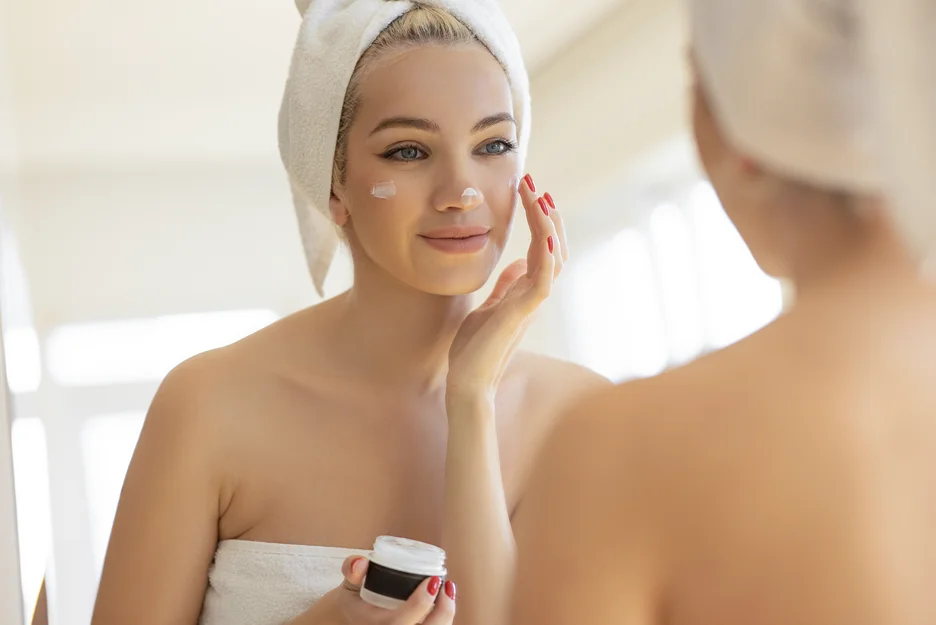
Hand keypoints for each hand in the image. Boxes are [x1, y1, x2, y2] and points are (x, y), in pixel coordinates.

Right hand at [290, 556, 455, 624]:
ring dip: (446, 614)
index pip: (400, 622)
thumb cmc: (355, 602)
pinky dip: (443, 618)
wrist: (353, 619)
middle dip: (442, 611)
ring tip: (448, 591)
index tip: (432, 581)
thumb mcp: (349, 585)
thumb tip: (361, 562)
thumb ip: (352, 570)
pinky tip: (446, 601)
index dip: (420, 603)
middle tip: (446, 586)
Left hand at [447, 174, 568, 400]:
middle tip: (535, 185)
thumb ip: (504, 287)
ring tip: (540, 196)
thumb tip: (517, 264)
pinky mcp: (524, 312)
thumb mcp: (487, 308)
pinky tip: (543, 232)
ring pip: (552, 257)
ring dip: (547, 225)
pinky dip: (546, 254)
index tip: (531, 193)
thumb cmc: (473, 350)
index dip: (539, 221)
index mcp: (524, 292)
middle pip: (552, 247)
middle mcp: (533, 294)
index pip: (541, 249)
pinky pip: (543, 278)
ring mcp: (531, 303)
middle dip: (545, 214)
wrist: (467, 382)